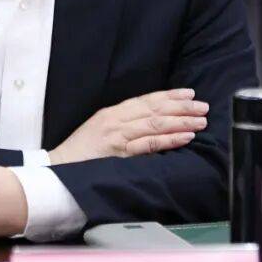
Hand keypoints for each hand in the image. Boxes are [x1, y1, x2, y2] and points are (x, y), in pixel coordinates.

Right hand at [47, 88, 208, 164]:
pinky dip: (169, 139)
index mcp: (112, 113)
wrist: (58, 167)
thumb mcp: (100, 129)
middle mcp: (116, 120)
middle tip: (203, 106)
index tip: (189, 94)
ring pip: (155, 124)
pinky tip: (185, 137)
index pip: (146, 100)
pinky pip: (149, 144)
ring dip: (181, 121)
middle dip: (181, 107)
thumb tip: (149, 122)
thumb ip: (122, 124)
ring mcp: (117, 135)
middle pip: (154, 109)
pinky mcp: (119, 152)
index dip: (169, 96)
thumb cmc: (81, 152)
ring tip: (200, 120)